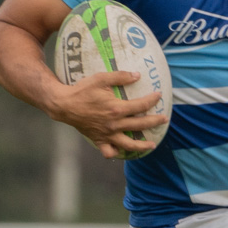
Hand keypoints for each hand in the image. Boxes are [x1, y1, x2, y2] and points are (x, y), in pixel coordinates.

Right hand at [49, 71, 166, 158]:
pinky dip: (117, 152)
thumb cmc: (82, 90)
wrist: (64, 105)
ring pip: (129, 144)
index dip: (152, 100)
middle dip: (155, 122)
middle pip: (140, 125)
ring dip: (142, 146)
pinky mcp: (98, 140)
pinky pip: (109, 151)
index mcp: (117, 109)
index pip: (141, 106)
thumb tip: (137, 75)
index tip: (159, 95)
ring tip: (152, 145)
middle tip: (164, 119)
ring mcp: (107, 135)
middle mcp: (114, 125)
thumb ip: (120, 77)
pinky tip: (122, 150)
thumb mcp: (101, 78)